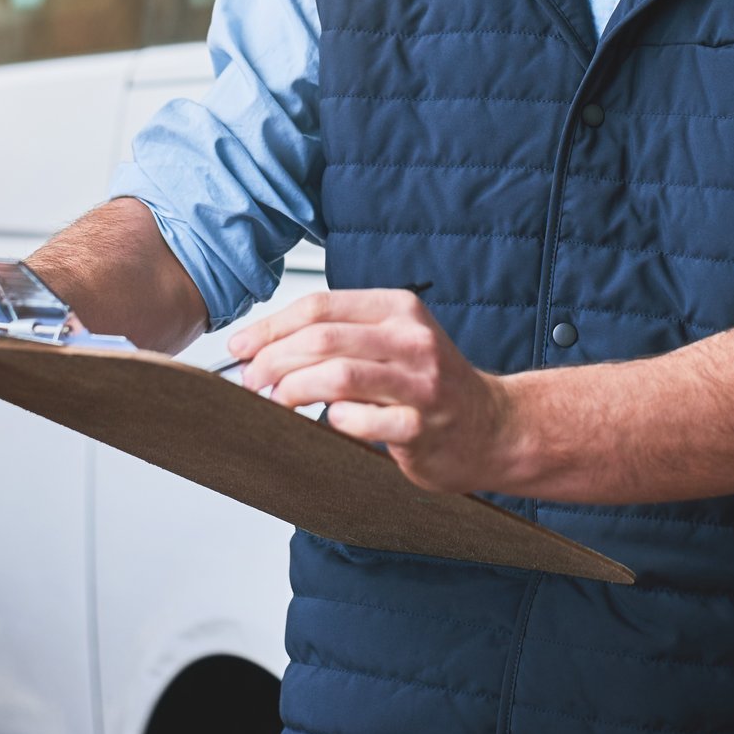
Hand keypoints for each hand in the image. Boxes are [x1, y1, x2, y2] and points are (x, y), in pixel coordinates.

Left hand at [226, 289, 516, 494]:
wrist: (493, 427)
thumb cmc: (430, 385)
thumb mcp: (393, 341)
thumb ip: (341, 337)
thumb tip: (265, 346)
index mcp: (400, 309)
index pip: (321, 306)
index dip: (271, 326)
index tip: (241, 346)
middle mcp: (412, 340)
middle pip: (322, 338)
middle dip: (273, 359)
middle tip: (250, 380)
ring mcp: (420, 384)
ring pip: (338, 376)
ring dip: (293, 389)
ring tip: (275, 400)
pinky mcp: (422, 427)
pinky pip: (361, 421)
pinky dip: (335, 422)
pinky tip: (330, 423)